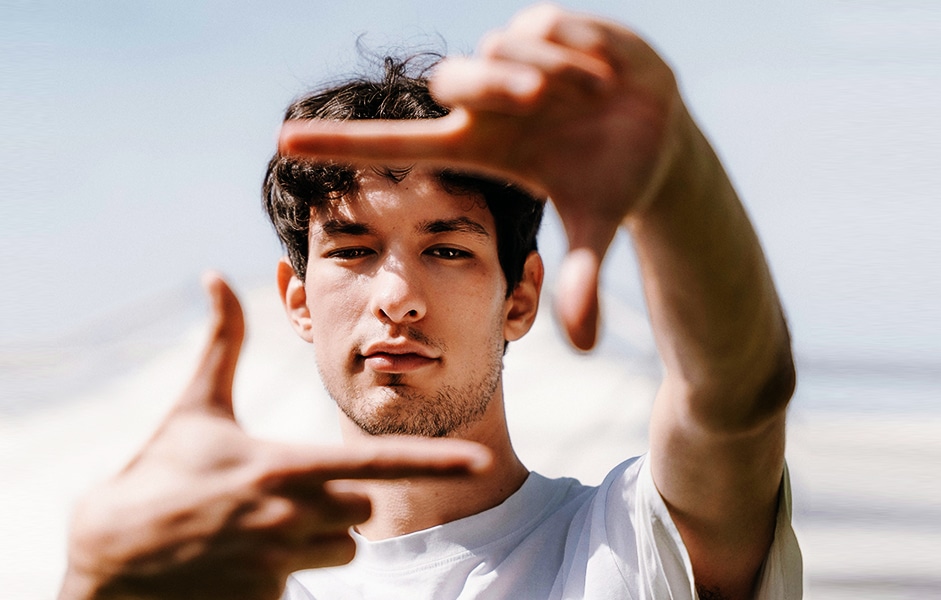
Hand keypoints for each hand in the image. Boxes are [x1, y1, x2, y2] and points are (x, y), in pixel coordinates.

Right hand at [60, 273, 490, 599]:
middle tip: (287, 492)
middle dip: (341, 499)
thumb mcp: (194, 410)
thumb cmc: (155, 476)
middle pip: (363, 508)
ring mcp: (279, 566)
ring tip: (262, 526)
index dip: (433, 461)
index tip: (479, 459)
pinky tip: (238, 560)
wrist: (107, 559)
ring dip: (319, 538)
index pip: (377, 464)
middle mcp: (289, 518)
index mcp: (282, 466)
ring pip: (343, 550)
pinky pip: (305, 584)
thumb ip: (222, 343)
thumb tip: (216, 274)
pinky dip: (283, 570)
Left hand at [278, 4, 685, 349]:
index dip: (341, 145)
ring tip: (592, 95)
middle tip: (543, 102)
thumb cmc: (612, 183)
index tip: (282, 144)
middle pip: (453, 80)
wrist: (658, 136)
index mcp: (479, 147)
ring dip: (549, 72)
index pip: (394, 146)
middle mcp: (483, 104)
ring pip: (499, 47)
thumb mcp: (594, 228)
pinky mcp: (544, 27)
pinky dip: (577, 46)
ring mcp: (510, 62)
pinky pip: (542, 23)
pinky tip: (603, 71)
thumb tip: (583, 347)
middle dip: (498, 87)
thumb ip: (581, 280)